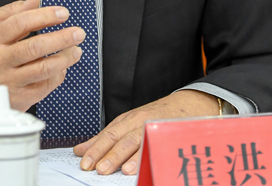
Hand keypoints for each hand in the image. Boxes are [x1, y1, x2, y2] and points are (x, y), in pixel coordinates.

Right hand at [0, 0, 84, 121]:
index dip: (45, 16)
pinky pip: (44, 86)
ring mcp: (9, 82)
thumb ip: (12, 11)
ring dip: (65, 58)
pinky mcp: (18, 99)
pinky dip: (58, 75)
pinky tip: (63, 67)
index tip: (62, 13)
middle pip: (35, 47)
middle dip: (61, 38)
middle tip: (78, 33)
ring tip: (76, 50)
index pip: (20, 23)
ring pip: (43, 69)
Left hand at [73, 90, 217, 174]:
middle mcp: (138, 122)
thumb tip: (80, 150)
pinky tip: (136, 168)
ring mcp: (153, 127)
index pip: (108, 134)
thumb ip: (106, 137)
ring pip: (134, 142)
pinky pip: (154, 146)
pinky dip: (143, 157)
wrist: (191, 103)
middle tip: (93, 168)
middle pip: (118, 138)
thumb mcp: (129, 123)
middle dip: (104, 154)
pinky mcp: (167, 134)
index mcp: (127, 121)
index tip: (83, 161)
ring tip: (109, 169)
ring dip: (120, 157)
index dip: (95, 148)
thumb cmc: (157, 116)